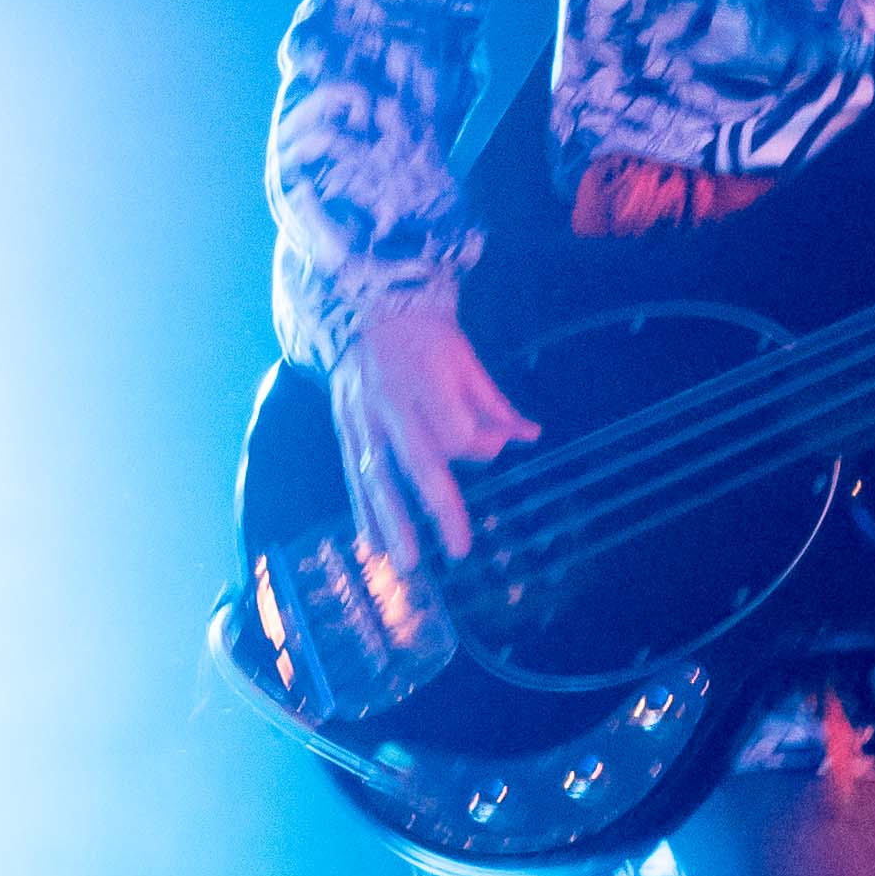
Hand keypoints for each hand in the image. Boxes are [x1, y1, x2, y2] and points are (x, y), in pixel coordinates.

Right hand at [328, 291, 539, 569]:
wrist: (363, 310)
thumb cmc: (425, 337)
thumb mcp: (466, 359)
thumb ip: (494, 404)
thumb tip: (530, 436)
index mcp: (426, 382)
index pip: (456, 430)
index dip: (478, 446)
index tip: (494, 446)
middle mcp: (392, 406)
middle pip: (418, 463)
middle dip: (438, 509)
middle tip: (458, 551)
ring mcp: (363, 421)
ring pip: (377, 479)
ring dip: (392, 524)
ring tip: (406, 565)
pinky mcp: (344, 431)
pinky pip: (353, 478)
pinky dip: (363, 513)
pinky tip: (373, 545)